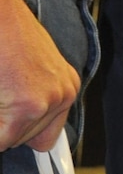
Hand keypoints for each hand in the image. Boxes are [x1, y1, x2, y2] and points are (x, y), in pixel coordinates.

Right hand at [0, 0, 80, 151]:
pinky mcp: (28, 105)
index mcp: (66, 86)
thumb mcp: (33, 69)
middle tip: (3, 95)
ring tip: (1, 89)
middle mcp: (64, 95)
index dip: (20, 135)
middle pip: (28, 140)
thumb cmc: (8, 33)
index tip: (10, 134)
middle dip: (5, 127)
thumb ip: (32, 97)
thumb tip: (18, 133)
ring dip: (0, 125)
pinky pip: (1, 138)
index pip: (45, 135)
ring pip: (11, 139)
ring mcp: (48, 101)